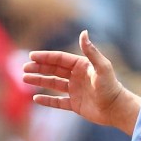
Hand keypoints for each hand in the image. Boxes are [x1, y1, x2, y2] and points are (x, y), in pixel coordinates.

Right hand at [23, 31, 138, 133]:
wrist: (116, 109)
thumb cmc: (110, 87)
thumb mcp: (102, 67)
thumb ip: (91, 51)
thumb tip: (83, 32)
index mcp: (81, 65)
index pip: (59, 59)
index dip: (45, 57)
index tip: (32, 56)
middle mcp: (77, 76)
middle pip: (53, 70)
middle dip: (38, 68)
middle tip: (24, 68)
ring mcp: (75, 90)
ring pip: (53, 84)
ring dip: (39, 81)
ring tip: (25, 79)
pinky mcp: (75, 104)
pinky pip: (58, 102)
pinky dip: (47, 100)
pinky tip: (36, 98)